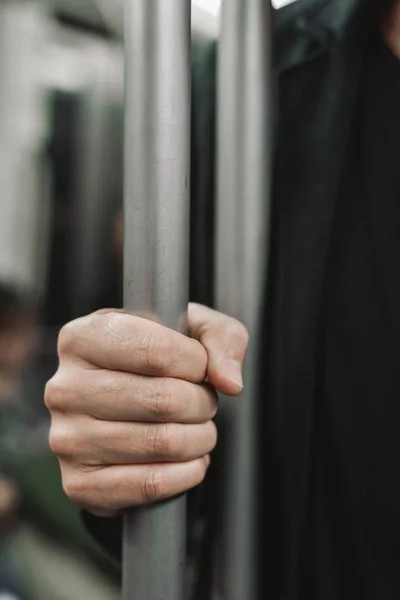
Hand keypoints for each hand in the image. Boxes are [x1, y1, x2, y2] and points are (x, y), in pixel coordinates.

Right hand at [45, 304, 247, 515]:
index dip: (195, 363)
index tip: (199, 367)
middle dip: (202, 403)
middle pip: (164, 400)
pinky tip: (188, 457)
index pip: (155, 351)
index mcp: (82, 337)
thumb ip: (221, 337)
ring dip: (200, 437)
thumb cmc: (155, 360)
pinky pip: (152, 484)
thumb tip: (228, 381)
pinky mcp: (79, 483)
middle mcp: (65, 387)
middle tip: (202, 401)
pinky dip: (187, 472)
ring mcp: (68, 438)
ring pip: (163, 443)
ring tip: (197, 427)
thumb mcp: (192, 328)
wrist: (123, 406)